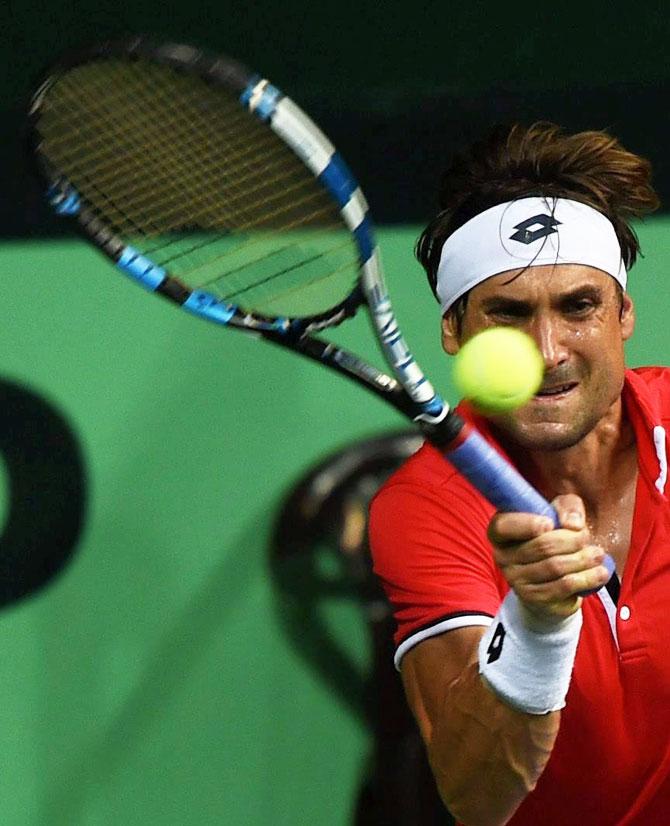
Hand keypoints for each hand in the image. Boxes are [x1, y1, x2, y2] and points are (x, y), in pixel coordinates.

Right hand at [487, 494, 610, 623]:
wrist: (553, 577)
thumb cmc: (553, 536)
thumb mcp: (559, 512)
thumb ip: (567, 506)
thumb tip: (573, 525)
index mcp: (500, 530)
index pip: (504, 526)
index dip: (527, 524)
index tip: (550, 524)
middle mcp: (502, 555)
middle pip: (541, 546)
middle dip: (572, 540)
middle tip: (587, 538)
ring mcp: (515, 579)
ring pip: (555, 567)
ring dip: (583, 559)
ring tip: (598, 555)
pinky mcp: (532, 598)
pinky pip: (562, 586)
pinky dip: (585, 578)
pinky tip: (599, 573)